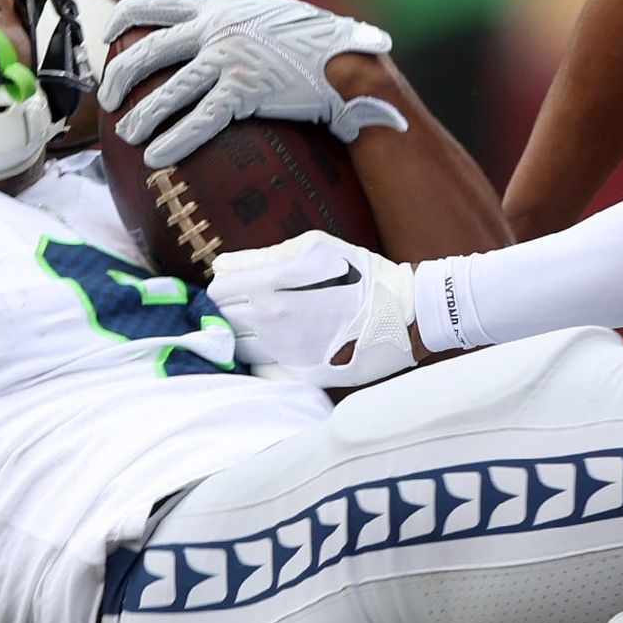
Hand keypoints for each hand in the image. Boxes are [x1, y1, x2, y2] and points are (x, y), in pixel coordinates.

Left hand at [100, 0, 407, 167]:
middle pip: (148, 51)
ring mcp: (229, 59)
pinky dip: (174, 140)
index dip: (122, 22)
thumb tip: (209, 33)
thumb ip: (234, 18)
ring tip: (128, 135)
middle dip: (119, 77)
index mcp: (219, 4)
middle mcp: (217, 28)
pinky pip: (198, 120)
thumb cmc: (315, 41)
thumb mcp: (267, 13)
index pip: (153, 4)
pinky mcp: (244, 91)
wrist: (347, 59)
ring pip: (168, 91)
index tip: (107, 40)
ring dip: (141, 117)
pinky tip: (158, 157)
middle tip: (110, 99)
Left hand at [208, 229, 417, 387]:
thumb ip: (263, 256)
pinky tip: (283, 347)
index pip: (218, 291)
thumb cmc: (360, 274)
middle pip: (222, 320)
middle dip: (232, 310)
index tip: (239, 284)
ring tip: (272, 325)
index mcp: (270, 287)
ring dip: (246, 336)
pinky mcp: (298, 374)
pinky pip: (262, 369)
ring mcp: (283, 352)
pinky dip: (264, 358)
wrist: (404, 314)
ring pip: (239, 348)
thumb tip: (223, 265)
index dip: (226, 285)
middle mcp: (270, 323)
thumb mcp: (314, 248)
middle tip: (253, 304)